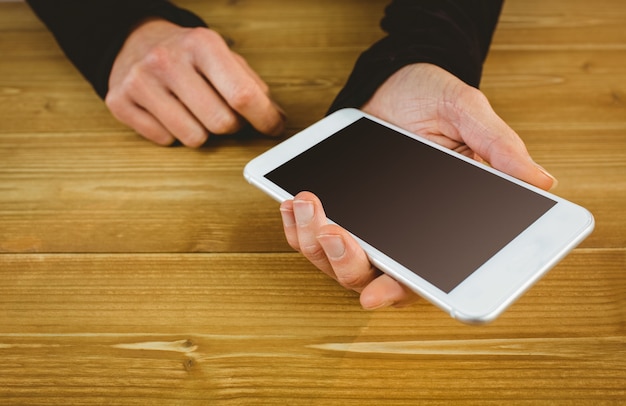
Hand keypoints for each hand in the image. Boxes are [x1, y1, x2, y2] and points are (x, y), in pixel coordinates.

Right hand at [105, 19, 284, 146]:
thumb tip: (276, 120)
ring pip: (193, 138)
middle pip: (220, 122)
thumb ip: (252, 86)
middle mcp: (167, 59)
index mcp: (201, 44)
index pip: (242, 94)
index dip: (264, 118)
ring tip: (194, 111)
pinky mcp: (120, 101)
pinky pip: (165, 140)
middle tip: (224, 114)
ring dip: (202, 132)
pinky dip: (173, 134)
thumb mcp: (223, 57)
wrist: (137, 41)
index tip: (272, 128)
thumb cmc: (189, 55)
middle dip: (231, 126)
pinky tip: (169, 112)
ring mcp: (140, 81)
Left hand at [281, 63, 557, 309]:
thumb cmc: (433, 101)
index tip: (375, 295)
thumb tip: (541, 181)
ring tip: (309, 204)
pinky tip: (293, 203)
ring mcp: (364, 224)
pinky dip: (294, 226)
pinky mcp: (336, 209)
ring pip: (332, 260)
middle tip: (334, 231)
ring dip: (314, 242)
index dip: (399, 291)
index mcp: (437, 224)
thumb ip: (498, 146)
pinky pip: (307, 235)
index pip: (422, 274)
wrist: (394, 83)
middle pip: (367, 275)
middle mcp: (399, 234)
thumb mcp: (467, 113)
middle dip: (345, 262)